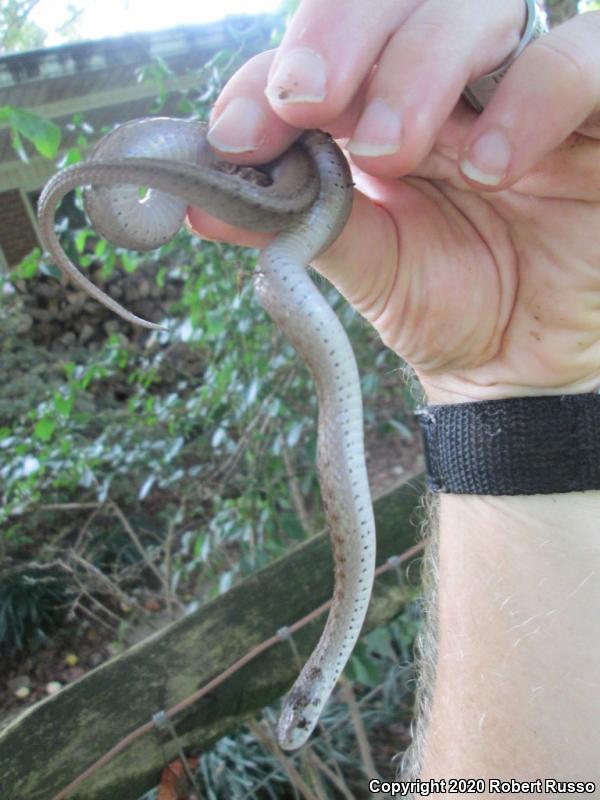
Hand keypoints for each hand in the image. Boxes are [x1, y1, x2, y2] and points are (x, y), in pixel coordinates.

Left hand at [188, 0, 599, 403]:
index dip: (269, 75)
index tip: (236, 135)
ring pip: (478, 7)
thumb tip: (203, 205)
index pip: (319, 47)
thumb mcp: (361, 263)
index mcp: (379, 103)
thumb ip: (297, 222)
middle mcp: (448, 79)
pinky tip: (489, 166)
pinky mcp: (596, 118)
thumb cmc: (439, 303)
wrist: (512, 363)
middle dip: (339, 35)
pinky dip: (533, 96)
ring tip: (391, 152)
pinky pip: (582, 60)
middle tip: (307, 100)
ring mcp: (521, 87)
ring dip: (419, 67)